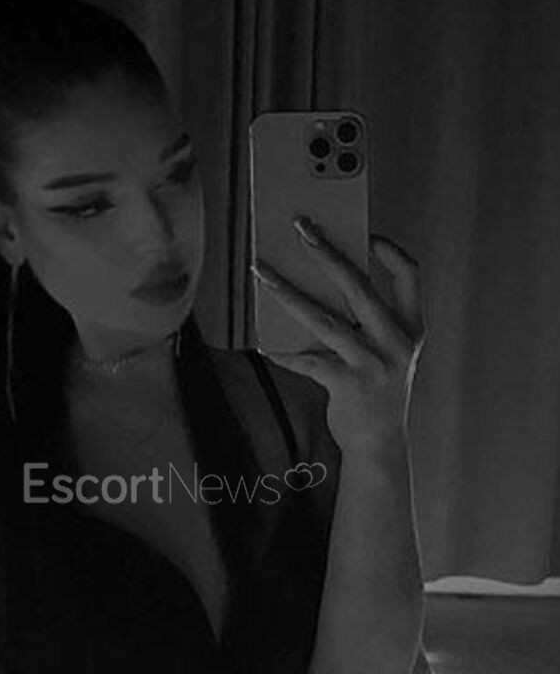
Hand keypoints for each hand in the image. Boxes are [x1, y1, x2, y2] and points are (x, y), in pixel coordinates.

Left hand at [252, 216, 424, 454]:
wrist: (380, 446)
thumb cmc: (378, 393)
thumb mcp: (388, 354)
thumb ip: (366, 324)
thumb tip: (317, 287)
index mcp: (411, 330)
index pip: (410, 277)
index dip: (390, 252)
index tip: (368, 235)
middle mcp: (396, 343)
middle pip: (359, 286)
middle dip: (326, 252)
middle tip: (301, 227)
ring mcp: (372, 364)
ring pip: (323, 319)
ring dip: (288, 292)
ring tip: (263, 271)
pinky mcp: (347, 385)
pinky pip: (306, 359)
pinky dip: (284, 350)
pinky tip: (266, 341)